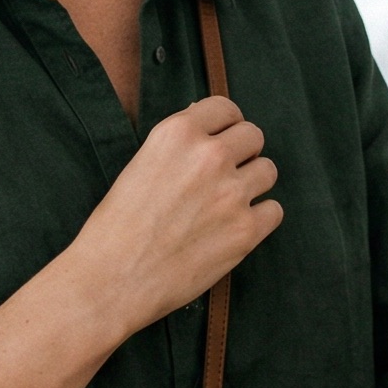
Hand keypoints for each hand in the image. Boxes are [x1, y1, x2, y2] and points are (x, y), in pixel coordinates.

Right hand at [61, 97, 282, 337]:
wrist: (112, 279)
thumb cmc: (116, 226)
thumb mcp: (140, 165)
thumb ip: (178, 145)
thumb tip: (207, 125)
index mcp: (177, 133)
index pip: (225, 107)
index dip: (225, 125)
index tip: (222, 139)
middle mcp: (209, 156)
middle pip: (254, 136)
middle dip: (243, 152)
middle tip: (225, 175)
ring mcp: (231, 193)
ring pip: (268, 171)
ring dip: (252, 184)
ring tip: (227, 203)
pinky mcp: (245, 231)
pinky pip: (274, 210)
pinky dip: (259, 219)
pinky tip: (236, 227)